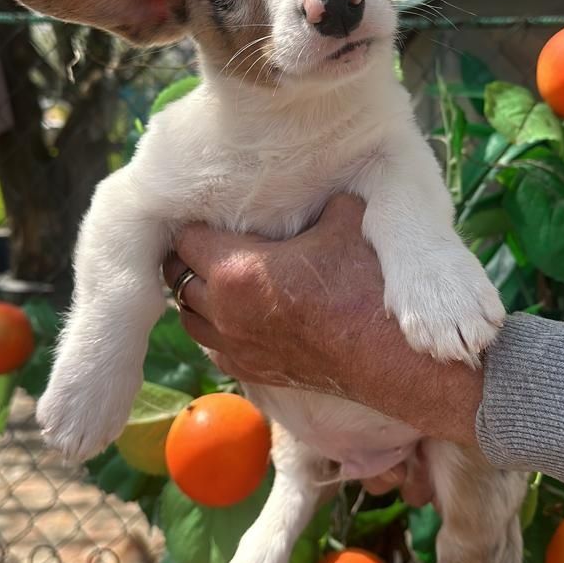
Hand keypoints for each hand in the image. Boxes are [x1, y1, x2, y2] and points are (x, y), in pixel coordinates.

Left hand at [162, 195, 483, 444]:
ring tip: (217, 278)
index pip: (186, 238)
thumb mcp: (346, 222)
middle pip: (177, 278)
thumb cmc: (363, 285)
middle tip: (209, 242)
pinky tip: (237, 315)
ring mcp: (235, 346)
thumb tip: (327, 190)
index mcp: (236, 270)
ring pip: (188, 316)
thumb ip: (324, 200)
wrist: (387, 355)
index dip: (197, 222)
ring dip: (197, 295)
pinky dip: (215, 329)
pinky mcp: (251, 372)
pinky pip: (212, 347)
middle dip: (188, 258)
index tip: (213, 214)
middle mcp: (223, 311)